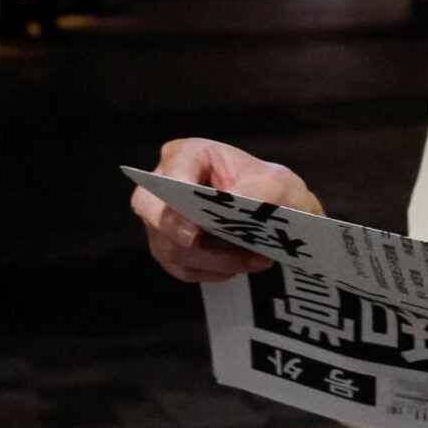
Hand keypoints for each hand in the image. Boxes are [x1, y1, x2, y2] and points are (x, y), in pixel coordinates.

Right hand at [132, 138, 323, 283]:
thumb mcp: (278, 184)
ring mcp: (163, 219)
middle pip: (149, 209)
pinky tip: (241, 266)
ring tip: (255, 259)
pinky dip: (213, 272)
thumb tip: (231, 203)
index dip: (174, 197)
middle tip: (195, 240)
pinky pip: (181, 268)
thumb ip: (257, 190)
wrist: (279, 212)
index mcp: (189, 155)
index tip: (192, 222)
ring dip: (213, 259)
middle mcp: (166, 185)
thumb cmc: (273, 189)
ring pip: (168, 246)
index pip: (170, 174)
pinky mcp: (171, 247)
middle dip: (174, 229)